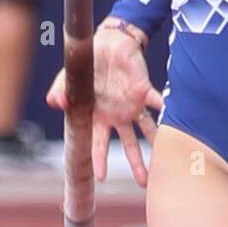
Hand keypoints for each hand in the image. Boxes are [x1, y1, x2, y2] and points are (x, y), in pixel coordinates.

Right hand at [46, 28, 162, 187]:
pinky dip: (164, 108)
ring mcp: (132, 104)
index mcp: (98, 117)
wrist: (105, 43)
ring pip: (147, 129)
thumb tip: (54, 101)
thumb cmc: (87, 66)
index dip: (100, 160)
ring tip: (167, 161)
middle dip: (136, 163)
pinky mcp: (143, 90)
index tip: (100, 178)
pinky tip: (173, 117)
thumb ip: (60, 91)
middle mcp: (118, 116)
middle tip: (144, 183)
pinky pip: (157, 101)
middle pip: (129, 144)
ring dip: (155, 143)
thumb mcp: (69, 79)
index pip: (99, 144)